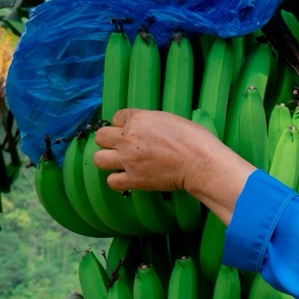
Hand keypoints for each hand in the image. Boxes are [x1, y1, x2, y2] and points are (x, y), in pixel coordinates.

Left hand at [93, 109, 253, 223]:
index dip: (123, 125)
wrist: (200, 162)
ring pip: (98, 159)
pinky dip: (118, 181)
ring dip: (108, 160)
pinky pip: (112, 182)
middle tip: (122, 147)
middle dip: (109, 141)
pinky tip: (128, 178)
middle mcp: (128, 138)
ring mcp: (128, 160)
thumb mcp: (170, 119)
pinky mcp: (134, 179)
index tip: (133, 131)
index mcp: (138, 119)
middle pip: (100, 137)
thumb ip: (151, 122)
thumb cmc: (194, 139)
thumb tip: (147, 128)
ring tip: (120, 163)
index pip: (116, 117)